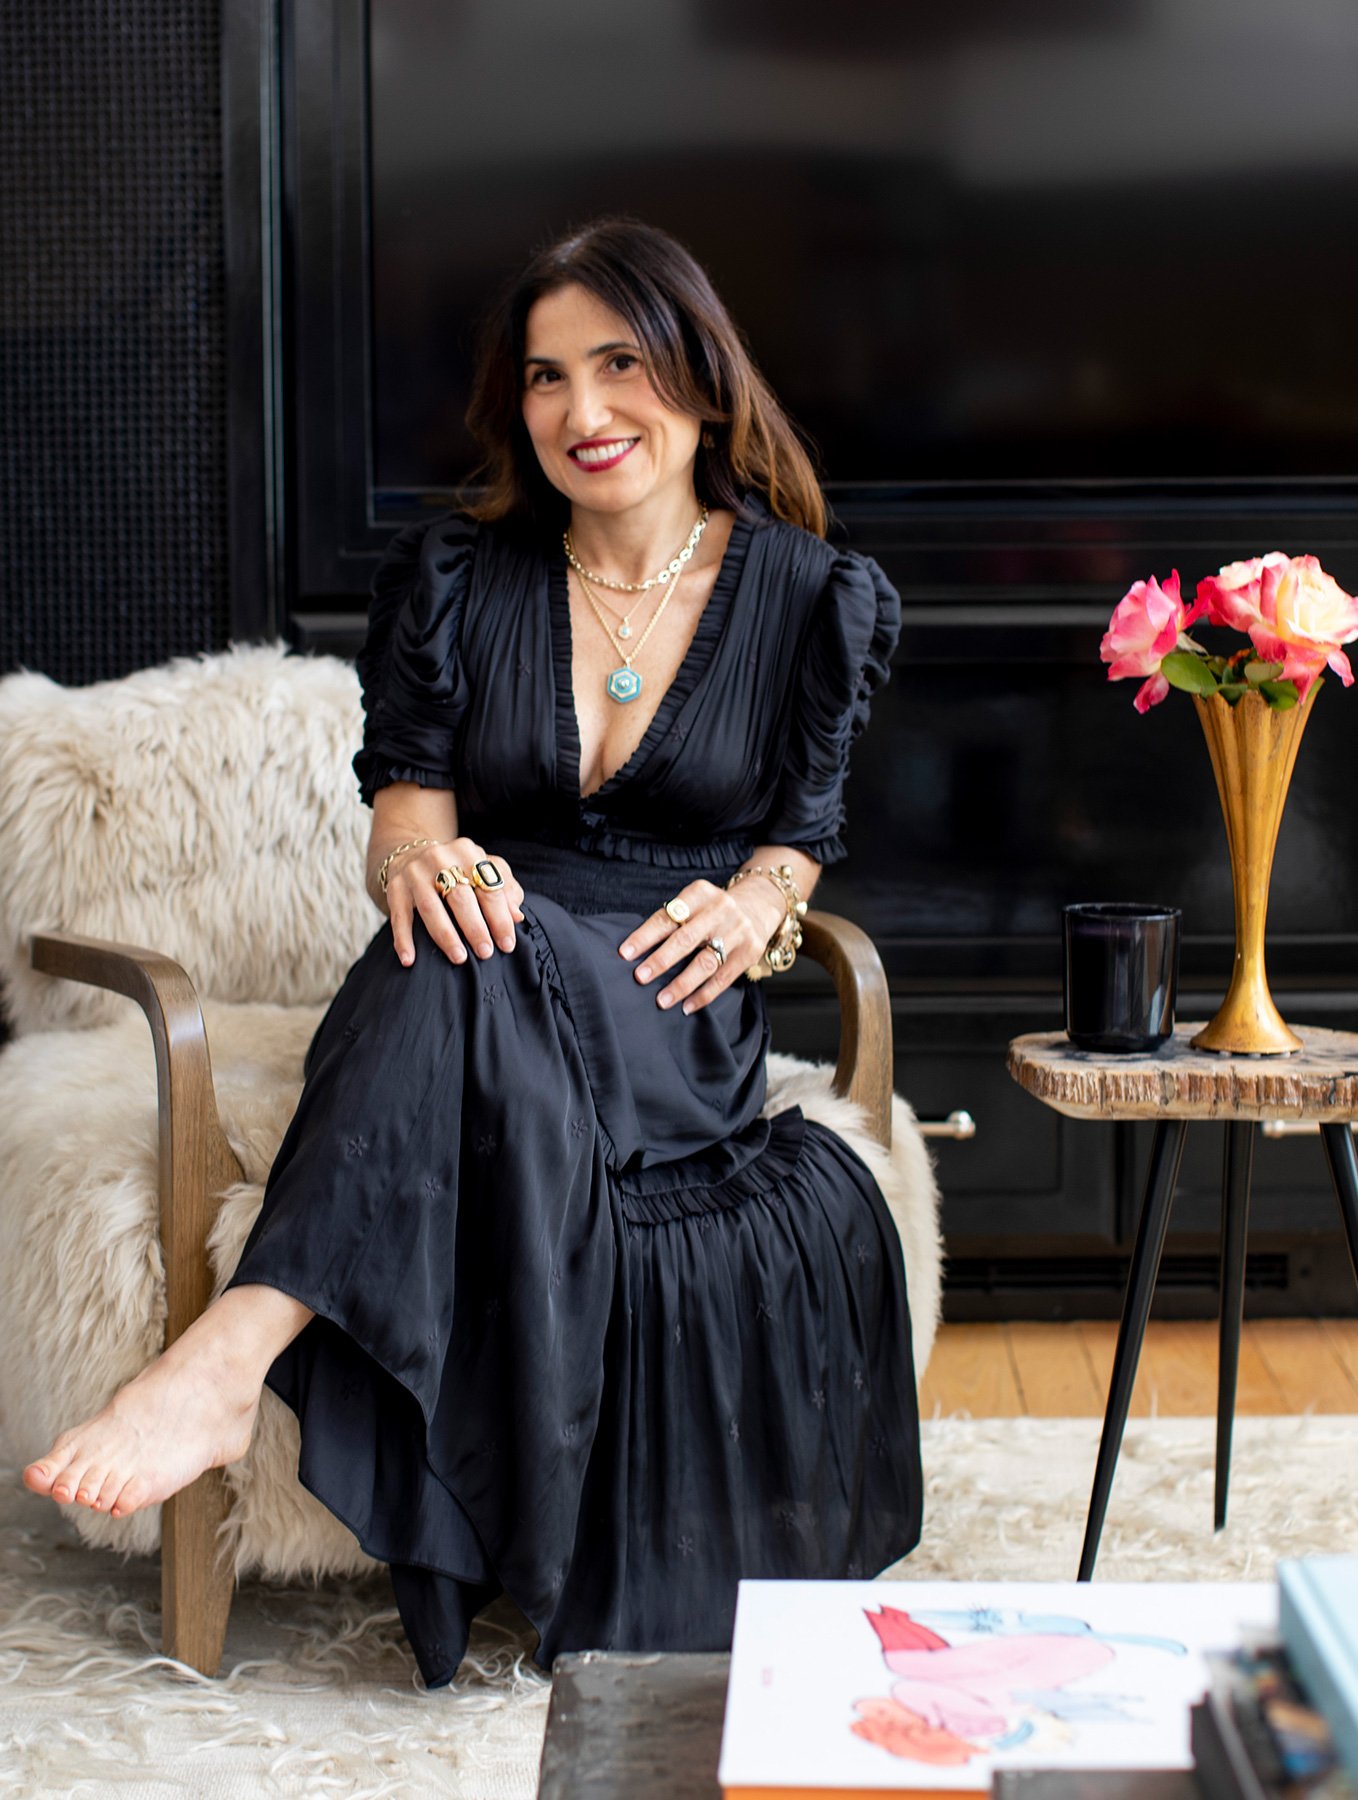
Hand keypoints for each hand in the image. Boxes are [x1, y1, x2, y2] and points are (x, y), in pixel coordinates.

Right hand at [384, 838, 525, 967]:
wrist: (411, 854)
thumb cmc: (457, 870)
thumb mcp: (483, 870)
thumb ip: (505, 889)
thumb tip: (517, 917)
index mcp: (468, 852)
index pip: (489, 888)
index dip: (500, 918)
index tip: (507, 944)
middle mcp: (440, 858)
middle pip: (461, 897)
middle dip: (475, 927)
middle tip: (486, 953)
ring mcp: (415, 873)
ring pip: (430, 907)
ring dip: (445, 935)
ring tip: (459, 957)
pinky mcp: (395, 887)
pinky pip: (399, 916)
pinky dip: (403, 939)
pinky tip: (410, 960)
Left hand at [619, 878, 784, 1013]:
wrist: (758, 906)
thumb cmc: (712, 910)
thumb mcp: (694, 902)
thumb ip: (673, 921)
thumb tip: (638, 953)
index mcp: (700, 893)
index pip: (667, 916)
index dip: (645, 936)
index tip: (625, 953)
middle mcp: (720, 910)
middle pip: (686, 939)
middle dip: (661, 960)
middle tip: (640, 976)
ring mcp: (737, 931)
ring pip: (705, 963)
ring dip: (681, 984)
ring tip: (662, 1000)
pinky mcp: (749, 952)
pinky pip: (722, 979)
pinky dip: (703, 995)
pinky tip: (686, 1007)